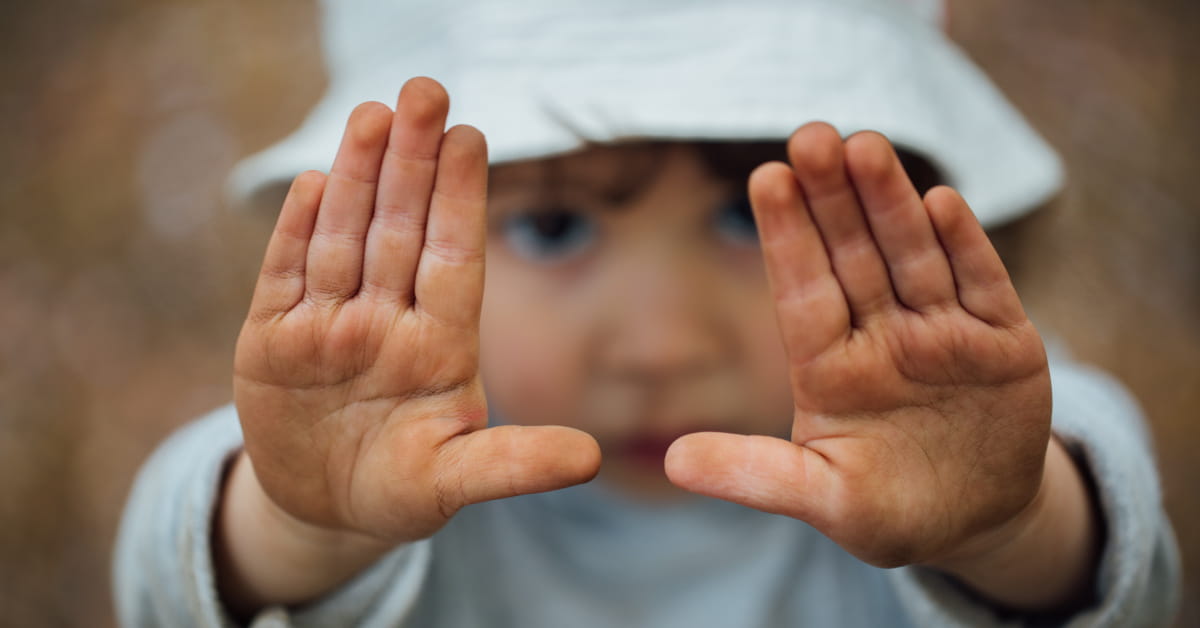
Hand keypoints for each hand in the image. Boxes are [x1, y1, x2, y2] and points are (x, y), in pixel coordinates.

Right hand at [233, 77, 599, 544]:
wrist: (324, 510)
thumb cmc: (401, 490)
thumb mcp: (455, 482)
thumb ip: (513, 464)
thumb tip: (591, 459)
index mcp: (440, 344)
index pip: (453, 257)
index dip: (460, 199)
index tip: (472, 137)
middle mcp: (386, 320)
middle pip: (401, 230)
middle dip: (412, 163)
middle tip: (427, 92)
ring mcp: (328, 325)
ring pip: (344, 237)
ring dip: (358, 178)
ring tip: (374, 115)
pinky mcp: (272, 340)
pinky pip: (284, 276)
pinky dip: (295, 232)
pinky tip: (314, 180)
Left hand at [666, 123, 1053, 570]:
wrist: (979, 523)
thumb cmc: (890, 510)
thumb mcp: (823, 500)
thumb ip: (756, 476)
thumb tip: (671, 463)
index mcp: (830, 367)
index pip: (802, 291)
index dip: (787, 236)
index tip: (764, 178)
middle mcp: (882, 336)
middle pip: (853, 256)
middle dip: (833, 197)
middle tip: (810, 135)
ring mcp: (942, 334)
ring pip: (913, 256)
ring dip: (892, 203)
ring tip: (866, 146)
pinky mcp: (1002, 342)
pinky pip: (982, 286)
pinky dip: (966, 247)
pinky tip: (941, 201)